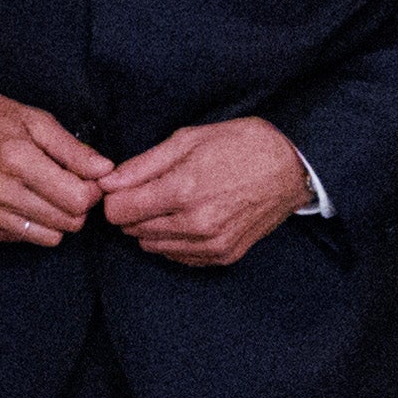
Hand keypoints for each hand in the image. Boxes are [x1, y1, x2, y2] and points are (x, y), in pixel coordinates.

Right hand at [0, 92, 111, 246]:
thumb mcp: (37, 121)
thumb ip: (74, 149)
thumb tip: (105, 172)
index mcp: (16, 159)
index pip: (77, 200)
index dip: (91, 192)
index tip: (86, 180)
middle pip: (66, 223)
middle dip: (76, 207)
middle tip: (67, 187)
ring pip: (47, 238)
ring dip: (54, 219)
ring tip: (44, 195)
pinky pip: (20, 239)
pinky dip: (28, 224)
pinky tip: (19, 201)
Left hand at [98, 117, 310, 270]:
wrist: (292, 168)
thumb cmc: (240, 145)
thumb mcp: (188, 140)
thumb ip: (142, 165)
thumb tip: (105, 183)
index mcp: (183, 191)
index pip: (118, 212)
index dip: (114, 198)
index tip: (124, 187)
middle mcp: (196, 224)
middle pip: (132, 231)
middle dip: (132, 211)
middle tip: (150, 191)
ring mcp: (212, 244)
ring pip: (152, 246)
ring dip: (151, 227)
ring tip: (172, 203)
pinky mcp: (224, 256)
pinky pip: (178, 257)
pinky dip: (173, 241)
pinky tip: (187, 219)